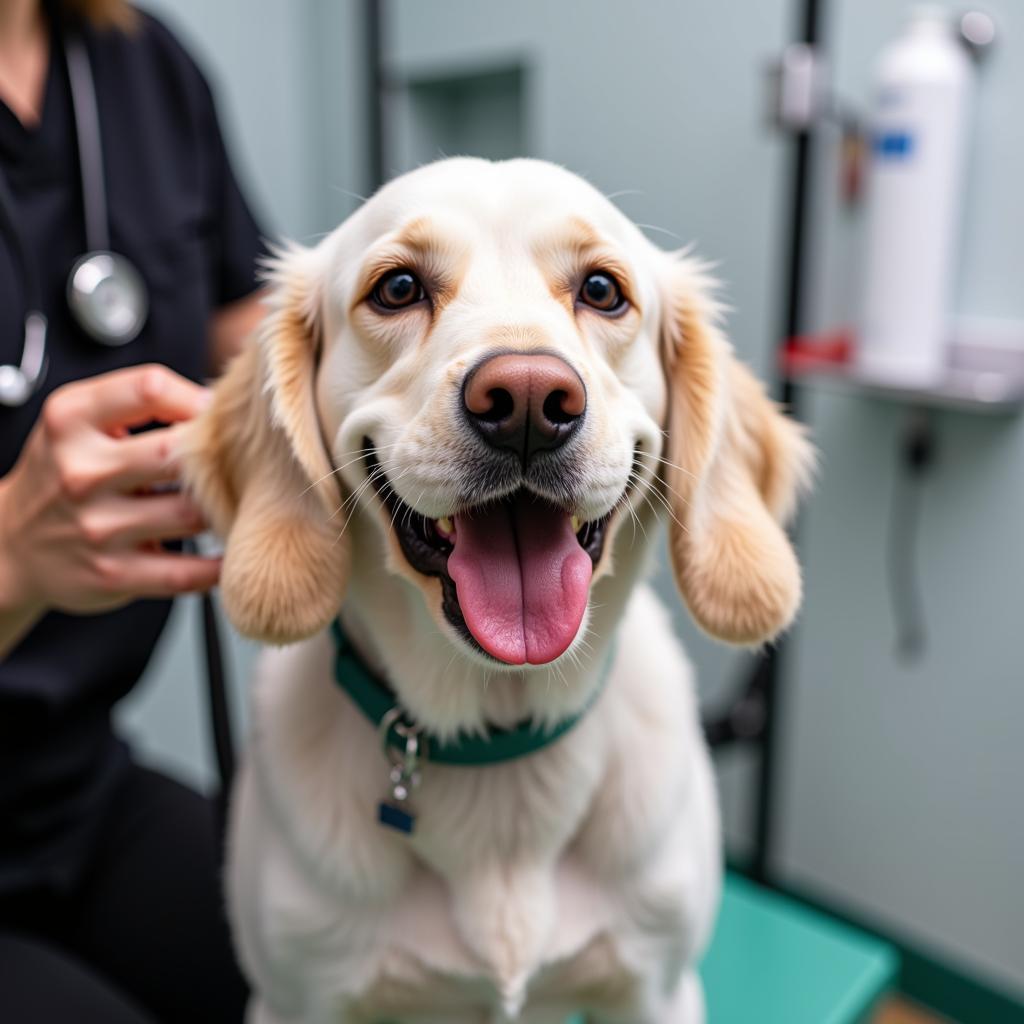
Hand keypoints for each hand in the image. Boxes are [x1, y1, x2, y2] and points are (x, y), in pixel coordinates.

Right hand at [0, 365, 219, 633]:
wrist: (12, 544)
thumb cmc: (65, 472)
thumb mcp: (79, 421)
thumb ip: (140, 402)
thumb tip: (220, 402)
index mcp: (71, 420)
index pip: (151, 388)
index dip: (197, 398)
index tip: (216, 413)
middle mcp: (80, 472)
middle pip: (177, 452)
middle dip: (216, 457)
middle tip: (239, 462)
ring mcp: (97, 527)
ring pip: (191, 512)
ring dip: (221, 509)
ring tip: (233, 501)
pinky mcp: (113, 574)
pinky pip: (185, 572)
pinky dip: (217, 566)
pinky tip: (229, 551)